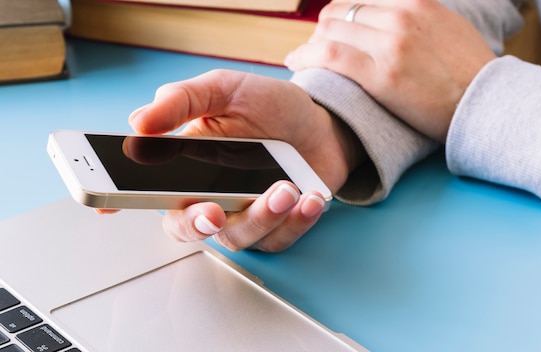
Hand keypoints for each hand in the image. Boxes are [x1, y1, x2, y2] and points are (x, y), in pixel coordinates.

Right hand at [125, 69, 362, 251]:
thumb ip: (183, 101)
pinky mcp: (278, 227)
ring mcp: (244, 214)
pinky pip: (278, 239)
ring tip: (285, 189)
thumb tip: (138, 121)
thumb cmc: (270, 107)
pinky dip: (296, 221)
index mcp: (188, 164)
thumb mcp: (225, 90)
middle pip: (186, 227)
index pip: (148, 188)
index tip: (108, 202)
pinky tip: (309, 198)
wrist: (321, 123)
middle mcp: (211, 195)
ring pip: (236, 236)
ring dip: (261, 216)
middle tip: (213, 210)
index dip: (121, 198)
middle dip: (196, 223)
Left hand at [285, 0, 495, 142]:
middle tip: (315, 48)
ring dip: (310, 44)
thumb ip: (417, 19)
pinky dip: (305, 57)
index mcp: (415, 2)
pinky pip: (329, 55)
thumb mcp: (447, 27)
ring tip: (302, 58)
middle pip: (340, 11)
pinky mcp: (381, 74)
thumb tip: (393, 21)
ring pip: (329, 30)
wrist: (489, 103)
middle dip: (322, 30)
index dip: (339, 14)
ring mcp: (390, 43)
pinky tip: (295, 64)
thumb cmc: (471, 73)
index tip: (331, 29)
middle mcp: (400, 15)